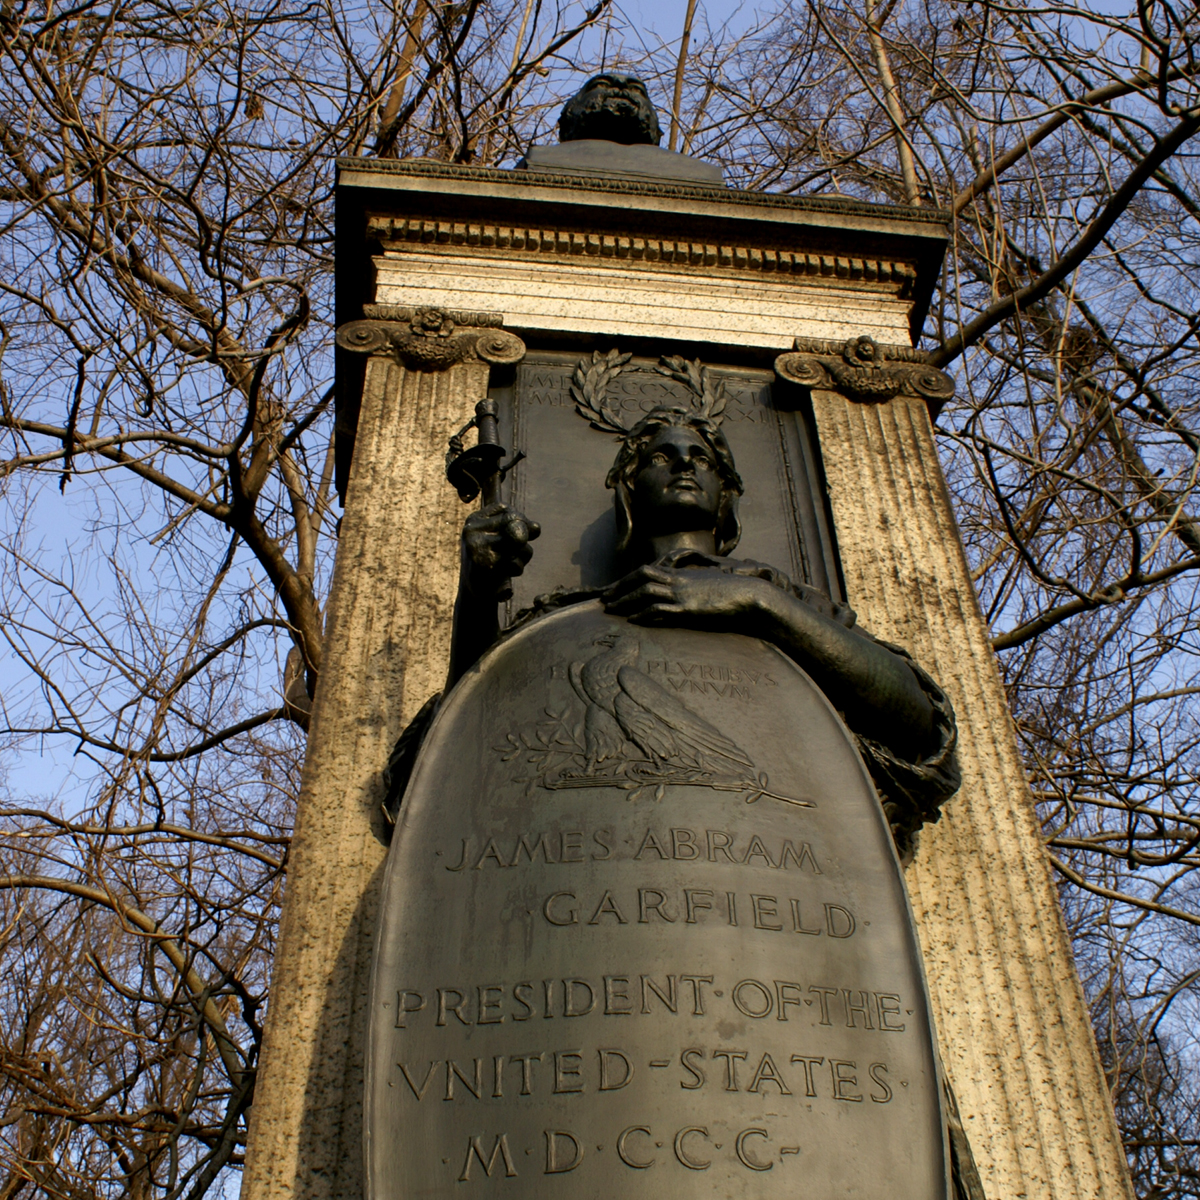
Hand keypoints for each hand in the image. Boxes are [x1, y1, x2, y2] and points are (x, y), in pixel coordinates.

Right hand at [462, 504, 539, 593]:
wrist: (476, 593)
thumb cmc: (492, 561)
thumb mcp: (502, 538)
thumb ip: (519, 527)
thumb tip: (536, 528)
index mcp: (474, 520)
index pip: (506, 509)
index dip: (522, 521)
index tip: (520, 536)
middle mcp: (472, 530)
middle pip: (514, 522)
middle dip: (524, 536)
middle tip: (518, 549)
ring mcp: (477, 547)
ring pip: (518, 542)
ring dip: (523, 554)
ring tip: (510, 564)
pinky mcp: (485, 565)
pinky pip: (515, 562)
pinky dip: (517, 568)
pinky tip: (507, 574)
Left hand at [602, 563, 768, 629]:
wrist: (749, 594)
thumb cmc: (732, 592)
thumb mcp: (707, 585)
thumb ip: (691, 587)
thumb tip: (681, 596)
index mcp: (681, 575)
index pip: (647, 571)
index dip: (627, 579)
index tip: (615, 588)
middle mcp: (678, 582)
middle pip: (640, 578)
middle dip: (620, 588)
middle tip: (605, 599)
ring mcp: (682, 595)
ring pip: (645, 592)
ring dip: (625, 600)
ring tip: (611, 609)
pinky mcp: (688, 609)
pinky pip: (659, 609)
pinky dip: (643, 614)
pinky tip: (632, 620)